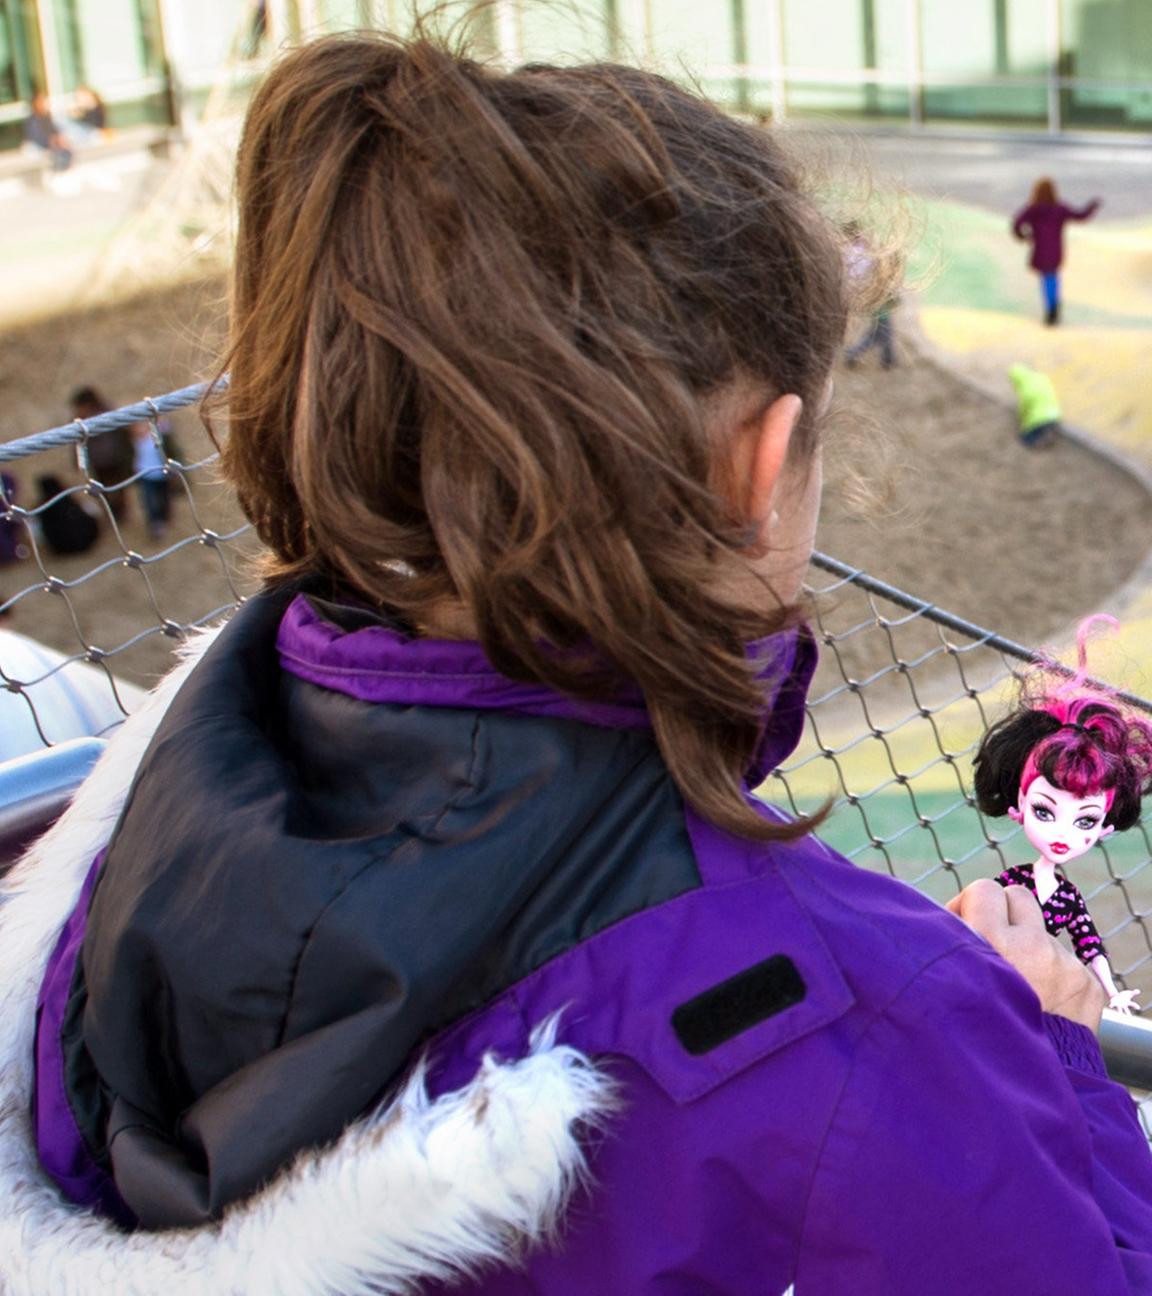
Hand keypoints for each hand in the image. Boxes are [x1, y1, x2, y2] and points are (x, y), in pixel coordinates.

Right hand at [946, 880, 1106, 1031]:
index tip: (964, 927)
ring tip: (1015, 987)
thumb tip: (946, 917)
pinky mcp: (1087, 984)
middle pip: (1017, 896)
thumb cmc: (969, 1033)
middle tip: (992, 943)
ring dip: (1028, 948)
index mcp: (989, 941)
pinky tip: (1039, 1005)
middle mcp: (1030, 945)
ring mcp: (1063, 964)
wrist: (1021, 1087)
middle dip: (1003, 914)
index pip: (983, 889)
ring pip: (1041, 933)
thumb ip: (948, 946)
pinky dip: (1052, 977)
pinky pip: (1065, 962)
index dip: (971, 905)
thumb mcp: (946, 985)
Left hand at [1109, 989, 1140, 1015]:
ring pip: (1119, 1010)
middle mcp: (1124, 1006)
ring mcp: (1118, 1005)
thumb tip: (1138, 991)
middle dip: (1128, 1013)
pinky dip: (1111, 1005)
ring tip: (1120, 1014)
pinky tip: (1110, 1006)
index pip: (1133, 1004)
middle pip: (1126, 1010)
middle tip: (1130, 1016)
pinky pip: (1112, 1005)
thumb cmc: (1124, 996)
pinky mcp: (1114, 1004)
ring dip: (1119, 1012)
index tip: (1138, 1008)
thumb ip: (1134, 992)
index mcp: (1128, 1003)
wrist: (1116, 996)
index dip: (1135, 1006)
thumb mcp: (1130, 993)